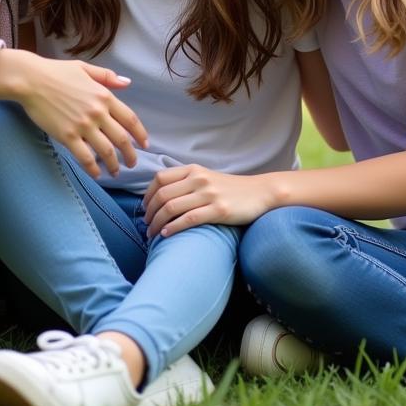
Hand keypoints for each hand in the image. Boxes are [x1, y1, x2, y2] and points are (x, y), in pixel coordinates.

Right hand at [0, 49, 148, 177]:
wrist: (30, 80)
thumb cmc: (56, 72)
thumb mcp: (85, 68)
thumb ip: (107, 77)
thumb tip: (128, 83)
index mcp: (104, 96)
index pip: (130, 119)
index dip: (140, 134)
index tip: (145, 145)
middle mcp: (97, 112)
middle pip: (122, 139)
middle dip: (130, 155)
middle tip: (132, 164)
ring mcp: (83, 125)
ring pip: (106, 151)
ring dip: (114, 164)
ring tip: (116, 172)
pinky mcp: (67, 136)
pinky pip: (85, 157)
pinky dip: (93, 168)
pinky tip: (97, 174)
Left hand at [143, 165, 274, 237]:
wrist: (261, 192)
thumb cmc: (231, 189)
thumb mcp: (207, 177)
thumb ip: (186, 181)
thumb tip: (161, 195)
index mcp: (193, 170)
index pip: (160, 179)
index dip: (148, 195)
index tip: (145, 209)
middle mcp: (199, 179)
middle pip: (162, 195)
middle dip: (149, 213)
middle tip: (146, 225)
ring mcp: (209, 194)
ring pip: (171, 208)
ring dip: (157, 223)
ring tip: (152, 234)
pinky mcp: (219, 210)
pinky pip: (188, 219)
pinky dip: (173, 228)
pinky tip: (166, 235)